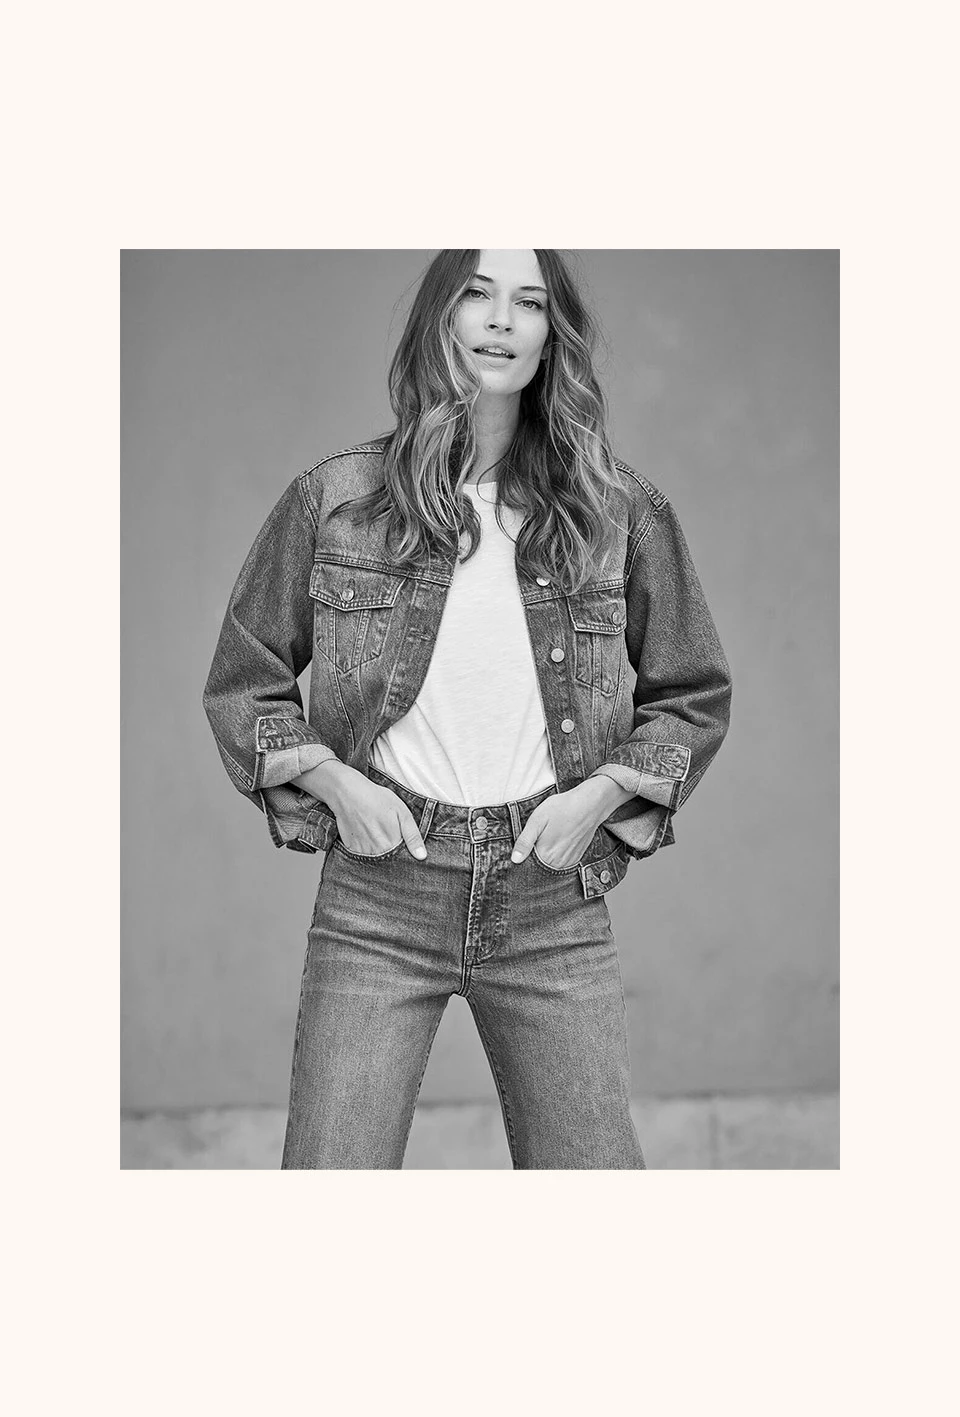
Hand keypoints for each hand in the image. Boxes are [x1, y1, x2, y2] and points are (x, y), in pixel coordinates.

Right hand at [298, 762, 426, 858]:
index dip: (406, 854)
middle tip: (387, 832)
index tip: (403, 843)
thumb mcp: (402, 812)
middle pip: (389, 863)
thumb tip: (422, 856)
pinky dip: (367, 849)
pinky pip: (363, 856)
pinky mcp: (351, 849)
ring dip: (379, 852)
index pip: (403, 861)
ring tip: (377, 831)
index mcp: (392, 844)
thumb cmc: (377, 799)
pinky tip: (367, 833)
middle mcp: (377, 853)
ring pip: (376, 860)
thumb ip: (413, 836)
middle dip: (393, 854)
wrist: (348, 792)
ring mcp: (362, 852)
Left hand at [510, 783, 606, 869]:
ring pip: (550, 864)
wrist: (589, 804)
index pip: (527, 863)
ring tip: (551, 835)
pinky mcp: (576, 858)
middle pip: (539, 865)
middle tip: (541, 834)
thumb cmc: (562, 808)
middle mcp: (558, 863)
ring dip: (546, 854)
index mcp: (545, 855)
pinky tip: (559, 839)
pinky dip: (557, 853)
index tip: (528, 840)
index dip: (524, 852)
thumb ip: (525, 841)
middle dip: (535, 853)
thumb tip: (515, 859)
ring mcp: (569, 862)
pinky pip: (561, 861)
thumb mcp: (537, 820)